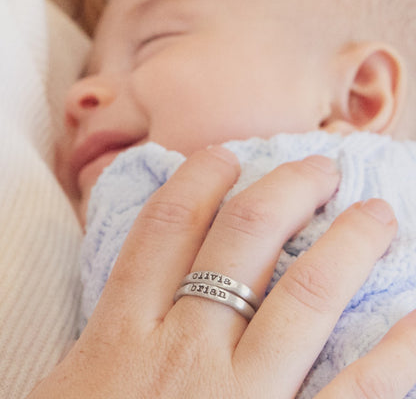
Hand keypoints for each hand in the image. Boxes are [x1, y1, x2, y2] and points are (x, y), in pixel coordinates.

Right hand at [29, 147, 414, 397]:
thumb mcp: (72, 389)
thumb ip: (108, 333)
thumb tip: (141, 284)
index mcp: (122, 336)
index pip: (167, 226)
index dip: (198, 180)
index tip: (225, 157)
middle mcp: (182, 354)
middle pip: (243, 240)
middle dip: (286, 191)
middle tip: (320, 168)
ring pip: (304, 295)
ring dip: (348, 243)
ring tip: (377, 213)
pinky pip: (354, 393)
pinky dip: (395, 352)